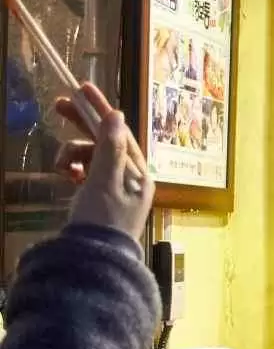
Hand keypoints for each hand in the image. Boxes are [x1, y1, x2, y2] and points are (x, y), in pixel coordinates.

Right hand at [54, 84, 153, 240]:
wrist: (94, 261)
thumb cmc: (102, 221)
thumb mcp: (105, 182)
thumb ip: (109, 148)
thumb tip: (117, 115)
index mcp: (139, 175)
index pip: (120, 133)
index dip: (101, 110)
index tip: (82, 87)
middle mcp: (132, 180)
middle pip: (106, 142)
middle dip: (82, 125)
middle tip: (58, 104)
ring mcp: (117, 191)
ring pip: (92, 158)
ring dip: (74, 155)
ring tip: (62, 167)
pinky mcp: (101, 201)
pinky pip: (87, 174)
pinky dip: (75, 170)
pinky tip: (66, 175)